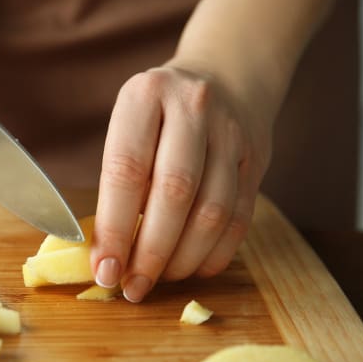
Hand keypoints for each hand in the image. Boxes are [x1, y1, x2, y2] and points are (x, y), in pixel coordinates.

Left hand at [91, 65, 271, 301]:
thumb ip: (119, 181)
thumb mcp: (128, 126)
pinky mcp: (258, 159)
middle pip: (174, 194)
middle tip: (132, 286)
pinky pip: (240, 218)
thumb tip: (108, 253)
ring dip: (183, 259)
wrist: (226, 75)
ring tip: (159, 280)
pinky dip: (215, 253)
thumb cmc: (160, 113)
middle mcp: (192, 108)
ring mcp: (232, 133)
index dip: (114, 228)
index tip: (104, 269)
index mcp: (145, 96)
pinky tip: (193, 268)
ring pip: (212, 211)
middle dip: (150, 252)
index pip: (126, 171)